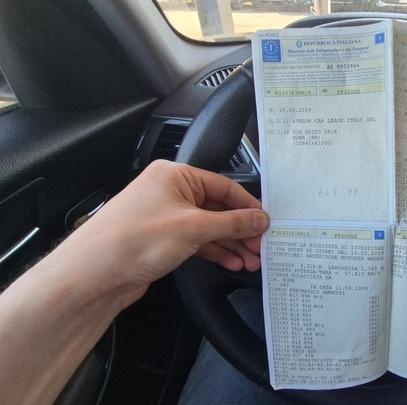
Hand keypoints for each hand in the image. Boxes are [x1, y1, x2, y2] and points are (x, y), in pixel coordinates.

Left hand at [50, 160, 268, 298]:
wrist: (94, 275)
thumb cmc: (132, 240)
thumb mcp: (193, 228)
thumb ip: (231, 223)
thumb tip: (258, 219)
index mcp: (175, 176)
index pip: (224, 186)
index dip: (248, 206)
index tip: (265, 223)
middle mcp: (170, 192)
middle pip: (218, 208)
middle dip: (241, 230)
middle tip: (260, 246)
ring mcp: (166, 217)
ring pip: (209, 228)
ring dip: (231, 244)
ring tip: (251, 260)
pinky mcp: (162, 240)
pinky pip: (198, 242)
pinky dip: (215, 252)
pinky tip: (231, 262)